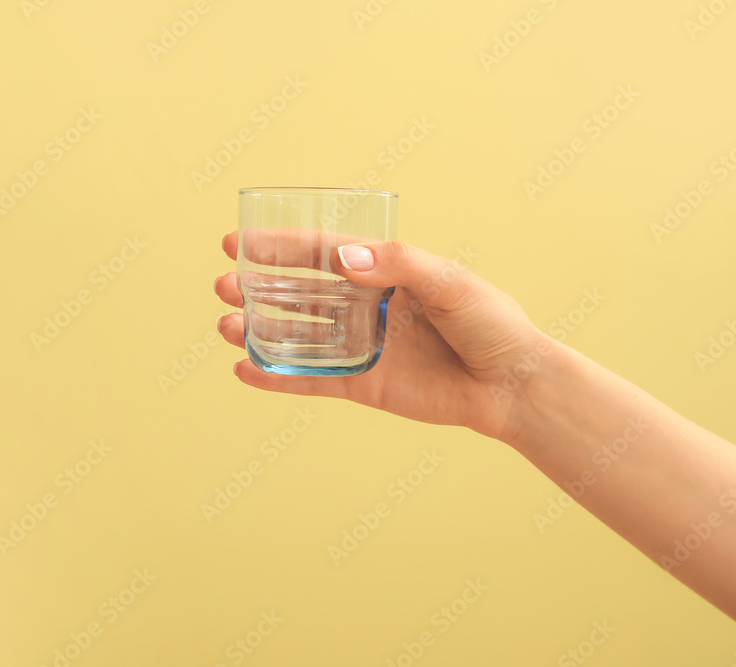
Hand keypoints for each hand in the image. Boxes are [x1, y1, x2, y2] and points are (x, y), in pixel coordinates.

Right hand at [214, 232, 546, 440]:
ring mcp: (361, 346)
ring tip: (225, 325)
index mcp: (383, 272)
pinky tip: (245, 370)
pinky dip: (278, 377)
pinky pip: (313, 380)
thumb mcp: (448, 280)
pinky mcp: (363, 385)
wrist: (512, 383)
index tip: (238, 242)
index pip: (321, 254)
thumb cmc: (489, 321)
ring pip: (298, 336)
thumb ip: (396, 265)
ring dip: (259, 330)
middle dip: (257, 288)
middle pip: (298, 294)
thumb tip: (341, 259)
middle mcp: (365, 306)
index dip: (279, 247)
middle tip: (223, 285)